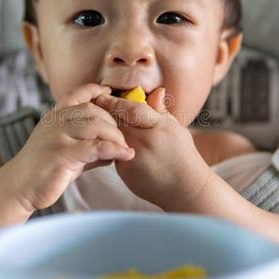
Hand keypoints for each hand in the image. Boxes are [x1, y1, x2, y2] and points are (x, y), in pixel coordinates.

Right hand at [10, 84, 134, 210]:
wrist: (18, 187)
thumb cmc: (44, 169)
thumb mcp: (67, 149)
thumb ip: (89, 144)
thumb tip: (118, 147)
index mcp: (54, 116)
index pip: (76, 94)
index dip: (94, 90)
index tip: (109, 92)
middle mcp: (55, 122)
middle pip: (93, 110)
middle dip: (113, 122)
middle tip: (123, 138)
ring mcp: (57, 136)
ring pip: (95, 125)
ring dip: (115, 136)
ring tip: (124, 148)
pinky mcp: (62, 154)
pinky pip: (95, 147)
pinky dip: (114, 150)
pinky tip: (125, 155)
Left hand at [95, 88, 208, 209]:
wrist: (184, 188)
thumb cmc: (182, 154)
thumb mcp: (176, 127)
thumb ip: (161, 110)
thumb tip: (156, 91)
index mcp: (158, 127)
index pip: (131, 109)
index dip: (114, 101)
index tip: (103, 94)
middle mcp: (143, 142)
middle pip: (116, 121)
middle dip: (104, 113)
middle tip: (95, 105)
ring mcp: (132, 158)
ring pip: (111, 138)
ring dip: (105, 130)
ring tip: (100, 123)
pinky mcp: (125, 173)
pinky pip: (113, 154)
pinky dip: (110, 147)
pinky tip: (110, 144)